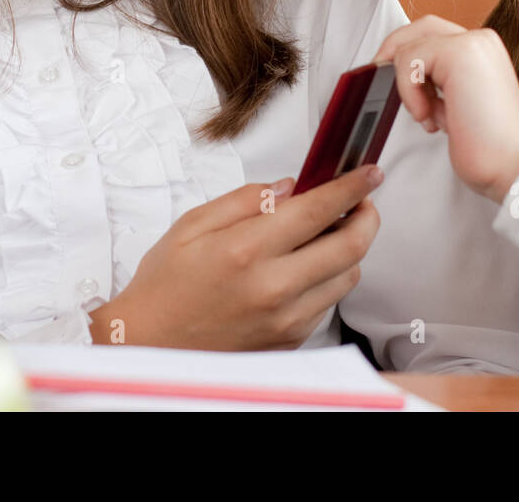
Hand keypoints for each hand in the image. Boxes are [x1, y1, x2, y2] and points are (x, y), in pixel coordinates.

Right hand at [96, 164, 382, 349]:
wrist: (150, 344)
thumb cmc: (166, 285)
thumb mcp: (193, 224)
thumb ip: (246, 200)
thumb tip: (289, 187)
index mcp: (247, 250)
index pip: (320, 210)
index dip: (352, 187)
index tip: (368, 173)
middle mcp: (274, 287)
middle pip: (352, 246)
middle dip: (367, 216)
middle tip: (360, 201)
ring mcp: (287, 319)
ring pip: (348, 276)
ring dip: (348, 248)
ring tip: (325, 234)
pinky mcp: (291, 340)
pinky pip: (328, 302)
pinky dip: (328, 278)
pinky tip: (304, 267)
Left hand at [373, 15, 518, 203]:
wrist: (513, 164)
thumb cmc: (489, 146)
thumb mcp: (455, 105)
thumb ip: (437, 85)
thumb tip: (407, 78)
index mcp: (482, 51)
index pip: (434, 35)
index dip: (408, 53)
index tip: (396, 81)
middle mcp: (480, 41)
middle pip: (421, 27)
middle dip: (395, 52)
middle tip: (381, 79)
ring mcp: (472, 43)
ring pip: (410, 45)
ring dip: (407, 85)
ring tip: (427, 115)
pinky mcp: (460, 52)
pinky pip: (408, 59)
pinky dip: (408, 90)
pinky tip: (427, 115)